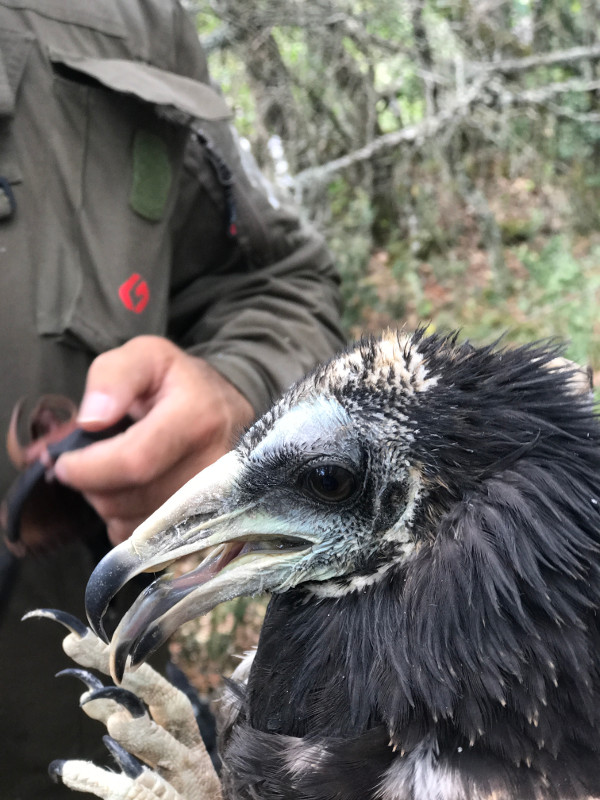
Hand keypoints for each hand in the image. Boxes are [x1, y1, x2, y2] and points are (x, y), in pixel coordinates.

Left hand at [54, 336, 253, 545]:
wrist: (228, 411)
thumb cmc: (180, 384)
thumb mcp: (147, 356)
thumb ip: (112, 377)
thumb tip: (91, 421)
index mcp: (198, 418)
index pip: (134, 461)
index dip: (88, 468)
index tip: (63, 462)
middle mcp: (214, 466)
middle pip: (127, 498)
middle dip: (92, 483)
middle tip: (90, 460)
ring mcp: (215, 503)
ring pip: (132, 524)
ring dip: (108, 502)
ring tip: (115, 472)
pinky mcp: (208, 526)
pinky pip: (145, 541)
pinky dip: (127, 520)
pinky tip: (134, 492)